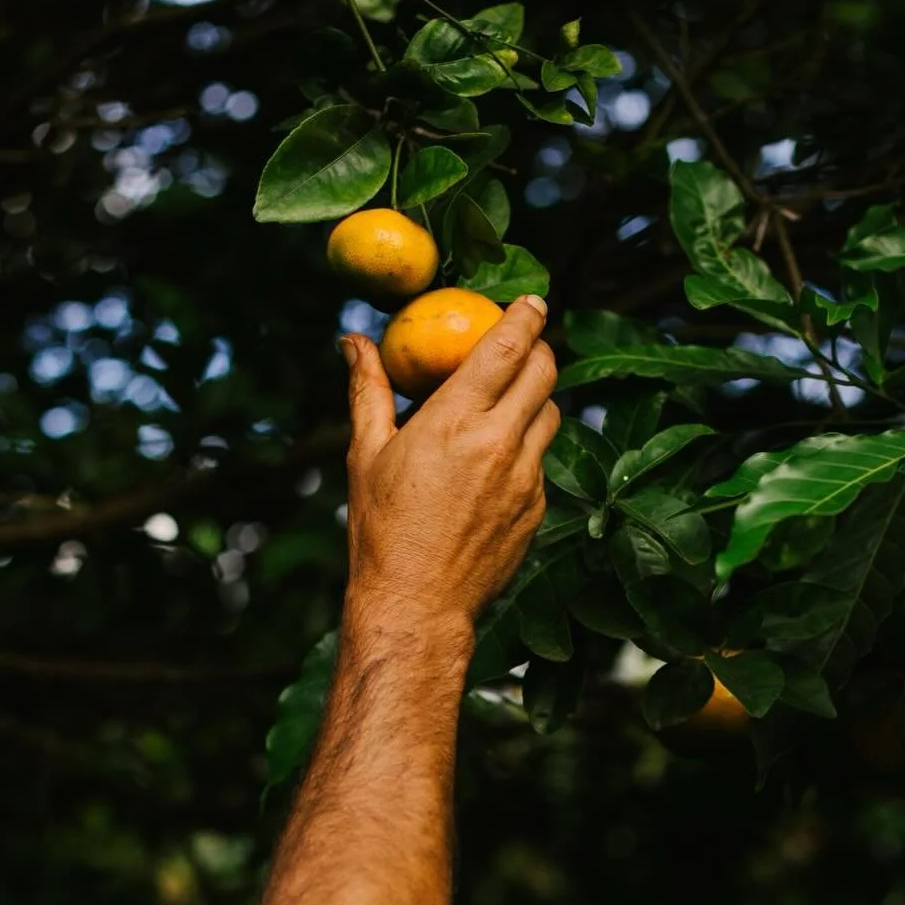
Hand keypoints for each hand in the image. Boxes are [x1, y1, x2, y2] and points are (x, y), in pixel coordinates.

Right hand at [340, 295, 559, 641]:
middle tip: (525, 345)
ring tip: (510, 402)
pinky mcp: (537, 509)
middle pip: (545, 372)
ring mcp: (525, 478)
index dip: (525, 315)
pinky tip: (497, 462)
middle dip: (540, 349)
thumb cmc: (381, 530)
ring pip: (552, 415)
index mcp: (455, 420)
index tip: (531, 300)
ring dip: (537, 398)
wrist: (417, 604)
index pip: (508, 346)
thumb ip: (368, 390)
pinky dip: (527, 449)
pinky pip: (541, 462)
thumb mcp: (366, 454)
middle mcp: (499, 442)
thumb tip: (352, 341)